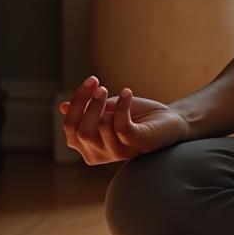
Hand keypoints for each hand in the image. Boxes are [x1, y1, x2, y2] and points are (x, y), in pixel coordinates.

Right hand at [59, 76, 189, 164]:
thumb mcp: (110, 110)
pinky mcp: (136, 144)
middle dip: (86, 103)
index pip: (70, 127)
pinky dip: (122, 106)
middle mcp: (99, 154)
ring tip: (118, 91)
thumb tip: (62, 107)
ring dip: (104, 103)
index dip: (76, 103)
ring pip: (99, 127)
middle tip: (99, 85)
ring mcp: (117, 152)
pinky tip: (127, 92)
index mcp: (88, 146)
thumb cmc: (140, 116)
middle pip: (78, 129)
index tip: (90, 81)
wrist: (172, 121)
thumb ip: (89, 110)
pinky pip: (121, 126)